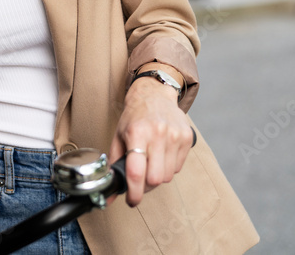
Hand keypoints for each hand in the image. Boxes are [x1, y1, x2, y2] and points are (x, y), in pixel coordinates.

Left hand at [109, 76, 193, 206]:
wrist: (154, 94)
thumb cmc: (134, 117)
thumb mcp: (118, 135)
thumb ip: (113, 163)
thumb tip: (108, 191)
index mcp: (137, 133)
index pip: (136, 171)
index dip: (133, 192)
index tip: (131, 200)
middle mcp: (157, 134)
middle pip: (155, 179)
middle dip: (146, 185)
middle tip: (139, 180)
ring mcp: (174, 136)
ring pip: (168, 176)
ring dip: (157, 177)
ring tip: (150, 163)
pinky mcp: (186, 137)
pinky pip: (178, 167)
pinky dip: (168, 168)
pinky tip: (161, 155)